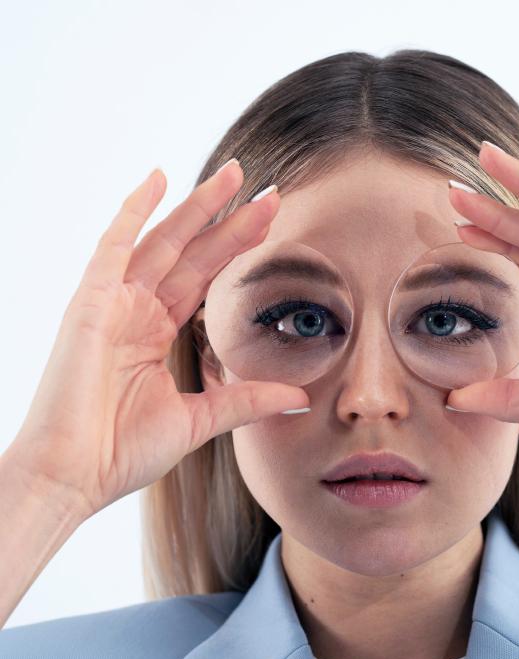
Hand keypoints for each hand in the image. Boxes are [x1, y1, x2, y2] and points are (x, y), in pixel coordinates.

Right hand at [3, 161, 309, 521]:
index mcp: (155, 334)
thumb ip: (247, 400)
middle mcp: (135, 311)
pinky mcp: (89, 304)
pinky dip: (134, 211)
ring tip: (234, 176)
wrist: (74, 477)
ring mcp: (111, 304)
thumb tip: (299, 397)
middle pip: (192, 253)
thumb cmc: (123, 453)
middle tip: (270, 191)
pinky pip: (114, 246)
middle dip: (230, 221)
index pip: (205, 279)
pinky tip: (158, 179)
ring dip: (197, 207)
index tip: (272, 225)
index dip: (237, 251)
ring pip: (162, 241)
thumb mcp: (200, 419)